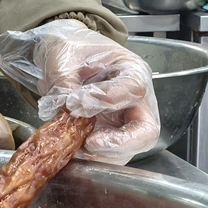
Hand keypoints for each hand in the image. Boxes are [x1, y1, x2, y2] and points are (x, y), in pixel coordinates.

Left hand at [0, 19, 159, 164]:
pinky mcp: (107, 136)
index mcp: (132, 71)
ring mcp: (122, 122)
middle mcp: (135, 101)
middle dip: (120, 142)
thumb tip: (66, 105)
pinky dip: (88, 158)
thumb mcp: (64, 54)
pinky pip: (105, 155)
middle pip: (145, 131)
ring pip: (126, 150)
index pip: (132, 89)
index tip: (75, 104)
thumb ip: (64, 78)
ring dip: (100, 155)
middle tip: (90, 143)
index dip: (106, 100)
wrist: (63, 57)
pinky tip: (69, 152)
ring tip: (73, 148)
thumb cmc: (71, 49)